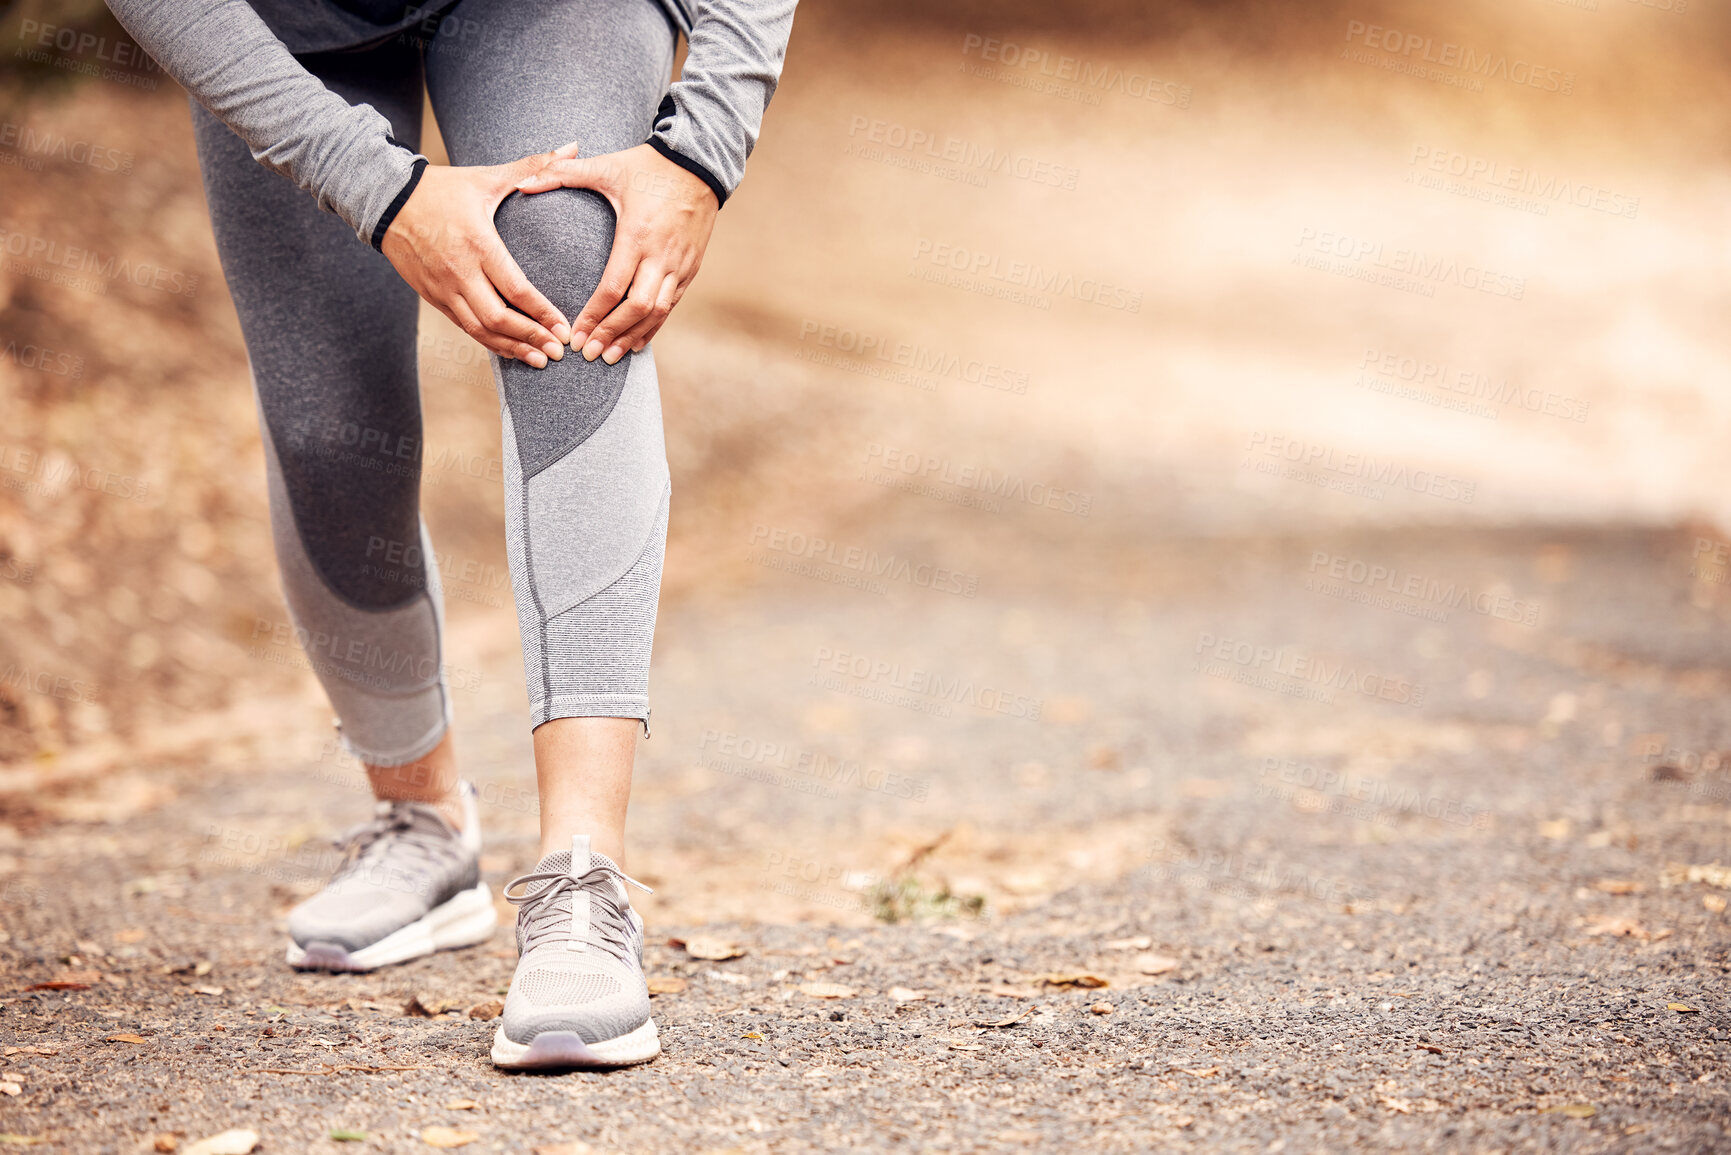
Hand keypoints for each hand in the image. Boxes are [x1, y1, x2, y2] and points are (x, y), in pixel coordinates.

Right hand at [380, 144, 582, 367]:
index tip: (565, 328)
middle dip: (531, 338)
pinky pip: (464, 327)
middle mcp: (459, 271)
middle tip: (559, 352)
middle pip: (498, 318)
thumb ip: (533, 165)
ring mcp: (442, 288)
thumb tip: (573, 146)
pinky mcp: (432, 297)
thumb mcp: (487, 176)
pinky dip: (489, 342)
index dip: (542, 313)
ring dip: (511, 348)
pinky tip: (510, 350)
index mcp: (478, 243)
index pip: (515, 288)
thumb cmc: (442, 188)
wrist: (384, 199)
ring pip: (479, 330)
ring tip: (540, 360)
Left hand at [513, 142, 717, 364]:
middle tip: (589, 355)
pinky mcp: (691, 268)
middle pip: (637, 309)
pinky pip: (672, 305)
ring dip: (633, 337)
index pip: (613, 288)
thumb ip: (560, 174)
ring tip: (611, 357)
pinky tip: (637, 341)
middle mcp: (661, 256)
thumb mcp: (605, 166)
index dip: (593, 316)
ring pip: (658, 313)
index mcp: (636, 234)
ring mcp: (679, 265)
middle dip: (611, 334)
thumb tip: (520, 184)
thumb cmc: (647, 165)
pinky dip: (654, 326)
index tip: (575, 336)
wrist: (700, 162)